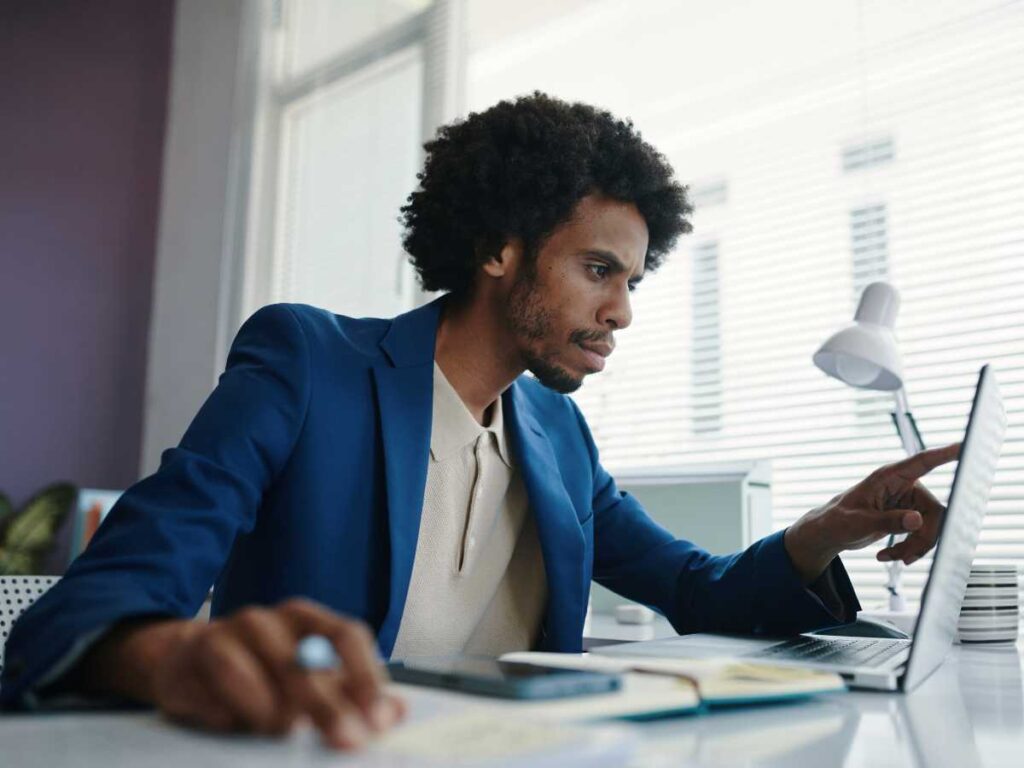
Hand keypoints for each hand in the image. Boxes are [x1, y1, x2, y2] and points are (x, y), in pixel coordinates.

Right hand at [78, 598, 405, 749]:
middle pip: (308, 660)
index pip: (347, 636)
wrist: (185, 659)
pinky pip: (221, 686)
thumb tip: (397, 712)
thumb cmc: (257, 671)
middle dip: (330, 707)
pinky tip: (237, 723)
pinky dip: (234, 711)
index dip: (367, 676)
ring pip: (262, 671)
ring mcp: (231, 631)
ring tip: (281, 731)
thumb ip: (350, 692)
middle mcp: (271, 619)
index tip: (380, 717)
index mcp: (306, 619)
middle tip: (347, 741)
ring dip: (276, 710)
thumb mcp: (307, 677)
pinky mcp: (199, 652)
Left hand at [784, 442, 960, 582]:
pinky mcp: (908, 516)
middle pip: (935, 510)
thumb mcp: (859, 523)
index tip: (966, 445)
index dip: (946, 453)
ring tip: (892, 556)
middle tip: (905, 555)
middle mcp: (903, 486)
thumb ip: (888, 521)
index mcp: (888, 477)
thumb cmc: (837, 521)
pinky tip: (888, 556)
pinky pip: (923, 534)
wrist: (830, 533)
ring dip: (915, 546)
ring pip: (932, 526)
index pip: (923, 462)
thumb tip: (917, 519)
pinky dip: (909, 549)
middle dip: (924, 537)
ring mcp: (907, 502)